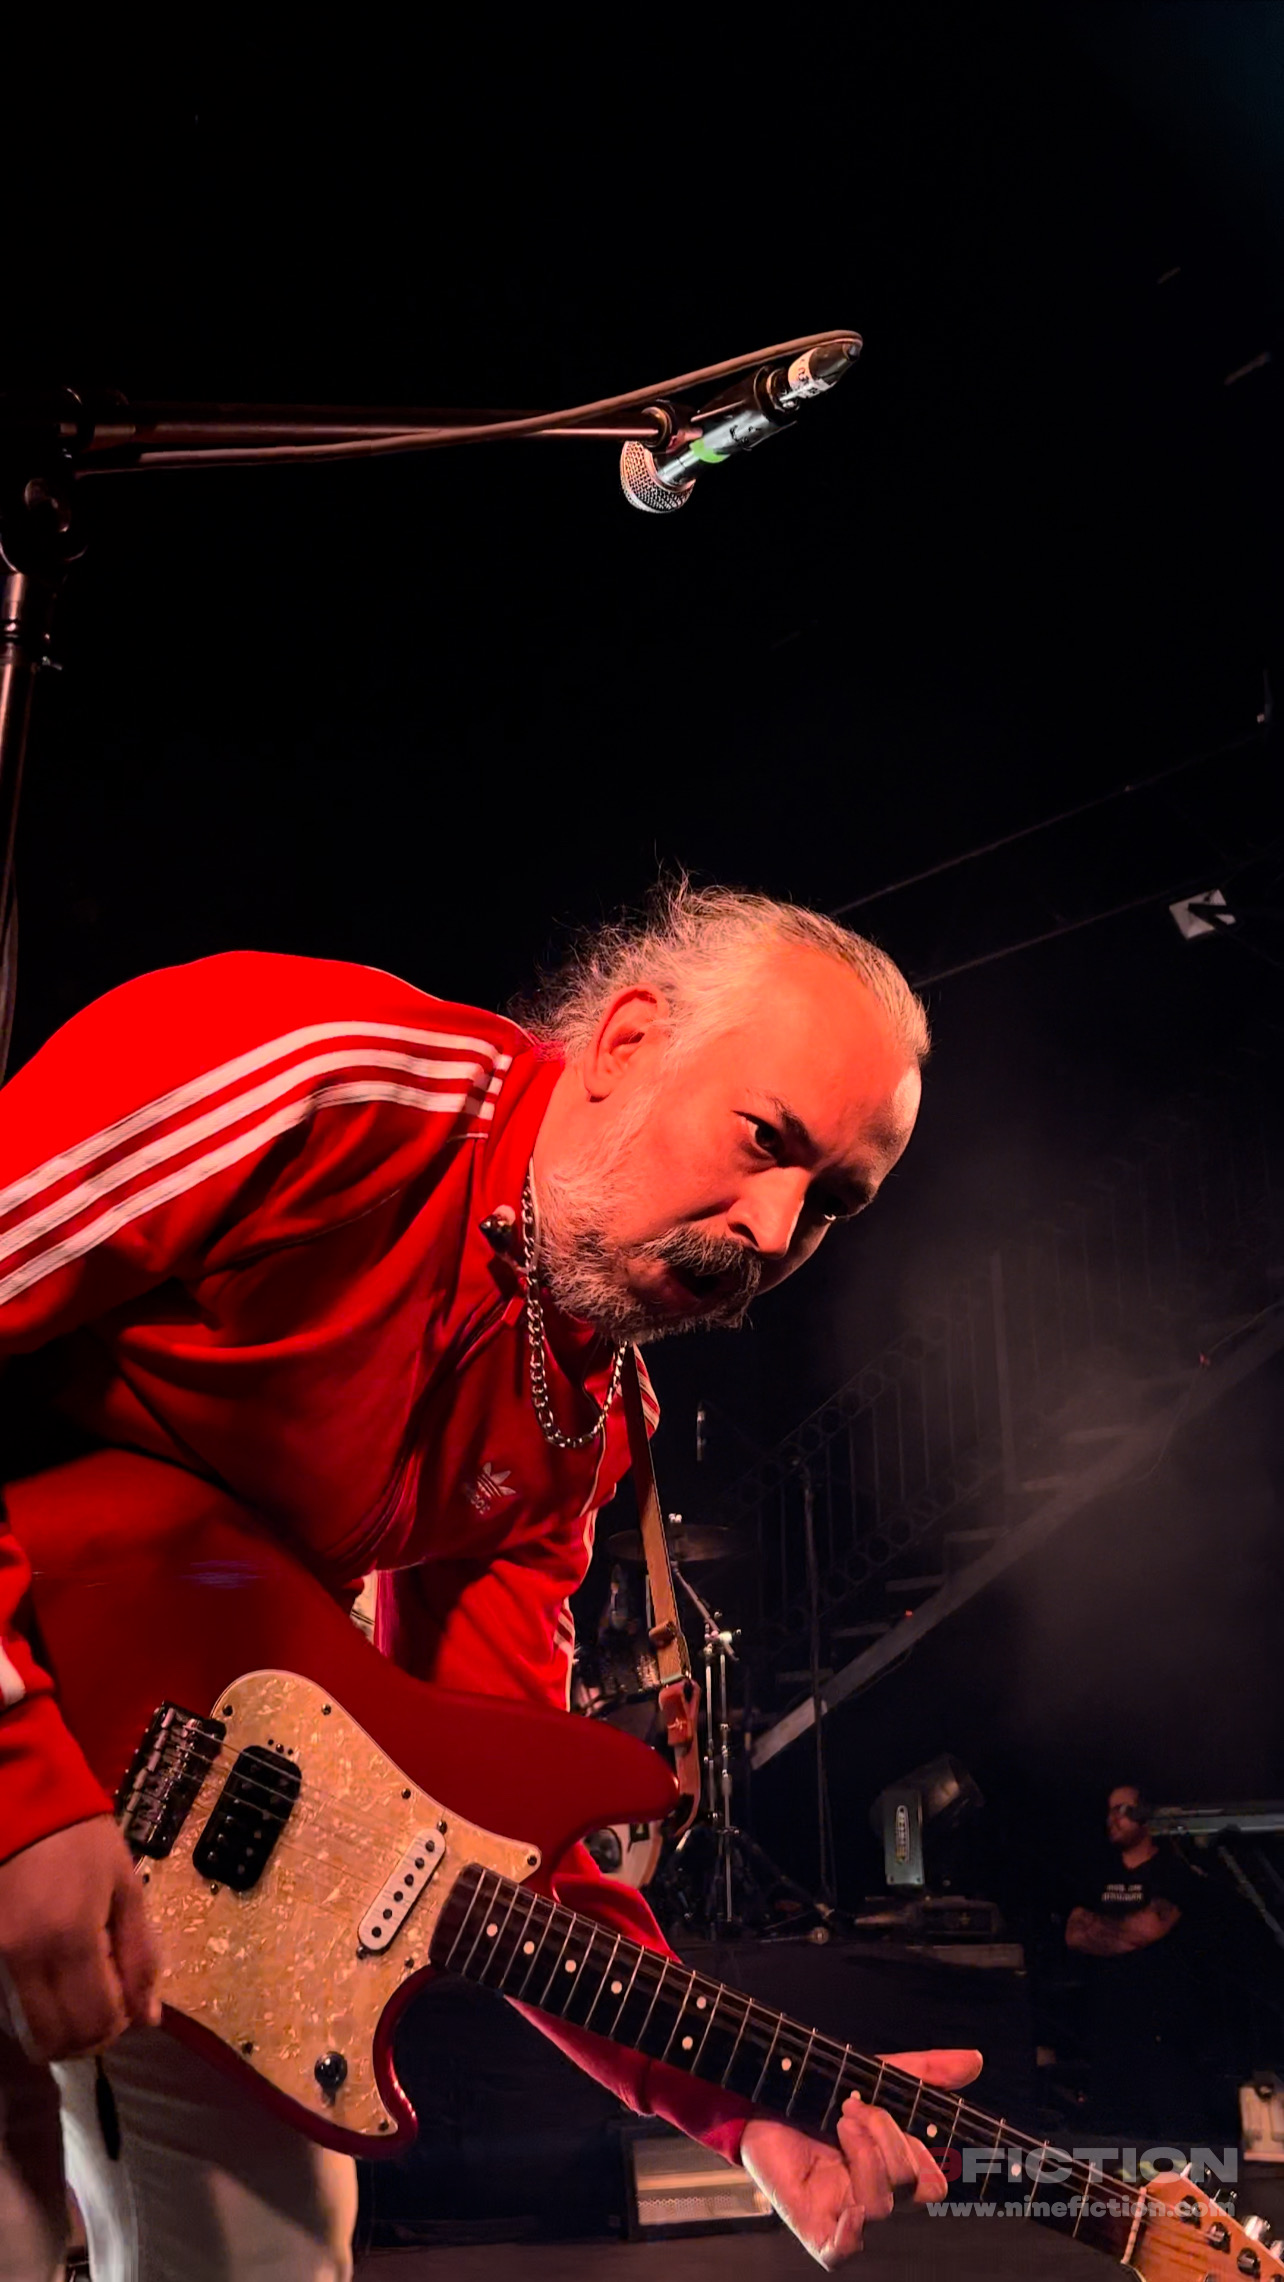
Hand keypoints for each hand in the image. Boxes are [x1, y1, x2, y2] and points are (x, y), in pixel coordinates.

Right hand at [0, 1816, 161, 2061]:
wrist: (22, 1804)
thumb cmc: (82, 1840)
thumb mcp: (125, 1887)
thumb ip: (139, 1954)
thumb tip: (149, 2017)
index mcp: (72, 1940)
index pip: (95, 2021)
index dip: (120, 2025)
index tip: (130, 2002)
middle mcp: (29, 1960)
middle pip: (59, 2038)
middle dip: (91, 2036)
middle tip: (109, 2004)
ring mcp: (2, 1961)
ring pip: (32, 2031)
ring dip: (65, 2030)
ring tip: (85, 1993)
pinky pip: (17, 2006)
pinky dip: (43, 2009)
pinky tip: (60, 1980)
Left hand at [740, 2046, 981, 2269]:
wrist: (758, 2100)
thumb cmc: (819, 2095)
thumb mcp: (875, 2076)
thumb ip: (926, 2072)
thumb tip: (975, 2061)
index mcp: (895, 2172)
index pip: (933, 2180)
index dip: (917, 2147)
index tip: (888, 2109)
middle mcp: (877, 2198)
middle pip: (914, 2189)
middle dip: (889, 2140)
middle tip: (852, 2110)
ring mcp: (848, 2217)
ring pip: (883, 2207)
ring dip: (864, 2155)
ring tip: (839, 2123)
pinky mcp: (816, 2232)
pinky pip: (844, 2253)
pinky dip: (851, 2236)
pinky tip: (848, 2209)